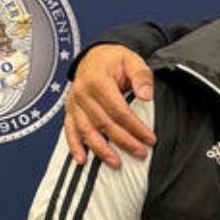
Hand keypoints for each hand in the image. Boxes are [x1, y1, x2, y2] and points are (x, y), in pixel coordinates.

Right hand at [64, 46, 156, 167]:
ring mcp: (74, 103)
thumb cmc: (115, 60)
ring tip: (116, 163)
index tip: (150, 139)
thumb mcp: (132, 60)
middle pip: (104, 124)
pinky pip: (69, 130)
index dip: (135, 127)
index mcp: (97, 80)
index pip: (119, 110)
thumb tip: (146, 95)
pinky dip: (74, 146)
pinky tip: (81, 160)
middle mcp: (82, 93)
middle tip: (141, 153)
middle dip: (124, 141)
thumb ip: (142, 76)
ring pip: (87, 131)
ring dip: (101, 150)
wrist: (95, 56)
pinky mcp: (70, 110)